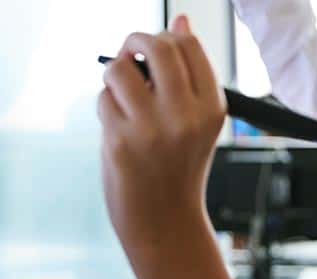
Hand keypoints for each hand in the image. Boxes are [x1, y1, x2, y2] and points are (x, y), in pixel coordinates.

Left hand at [97, 15, 225, 246]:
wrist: (165, 220)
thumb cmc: (178, 166)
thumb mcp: (196, 120)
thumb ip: (188, 74)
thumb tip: (181, 19)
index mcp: (212, 107)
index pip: (189, 45)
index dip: (165, 36)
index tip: (154, 49)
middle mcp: (187, 115)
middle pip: (158, 46)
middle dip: (136, 40)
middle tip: (130, 53)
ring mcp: (153, 128)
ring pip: (121, 69)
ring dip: (116, 76)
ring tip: (124, 98)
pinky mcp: (122, 140)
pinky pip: (104, 99)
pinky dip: (106, 107)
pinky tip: (118, 129)